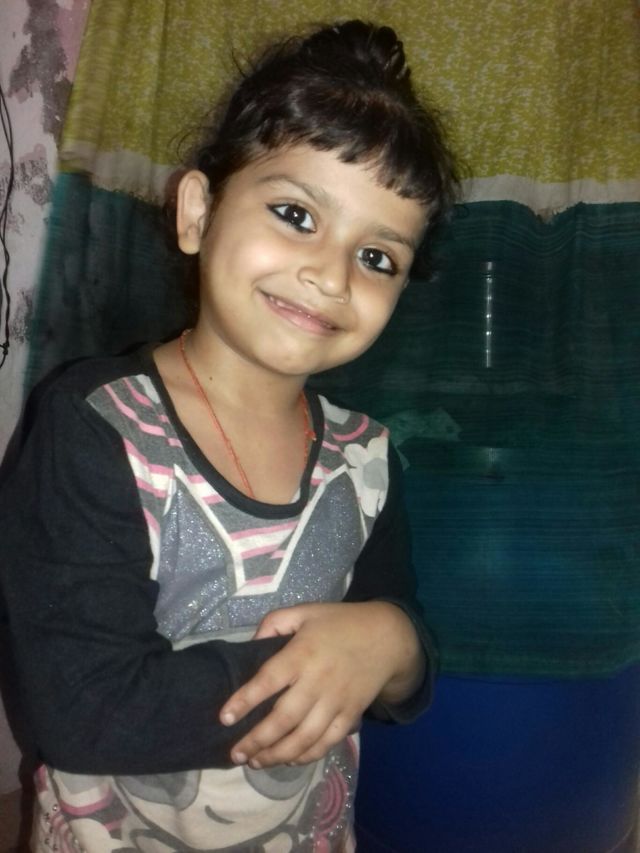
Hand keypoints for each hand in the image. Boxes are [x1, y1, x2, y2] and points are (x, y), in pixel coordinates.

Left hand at [219, 601, 424, 767]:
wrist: (387, 637)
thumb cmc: (339, 623)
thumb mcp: (304, 612)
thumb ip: (274, 623)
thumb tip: (251, 645)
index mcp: (302, 653)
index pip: (268, 680)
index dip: (245, 700)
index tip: (225, 718)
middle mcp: (318, 681)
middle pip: (284, 718)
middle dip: (257, 740)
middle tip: (235, 754)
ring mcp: (336, 701)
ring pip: (304, 737)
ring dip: (278, 754)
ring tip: (255, 762)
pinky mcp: (351, 714)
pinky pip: (327, 742)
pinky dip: (307, 755)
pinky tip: (289, 759)